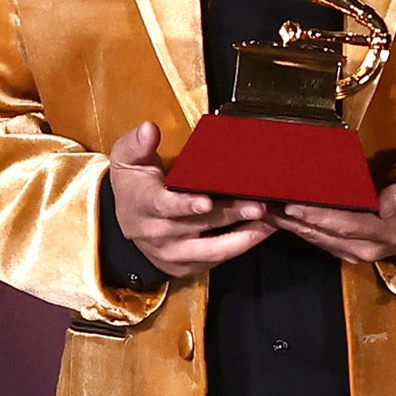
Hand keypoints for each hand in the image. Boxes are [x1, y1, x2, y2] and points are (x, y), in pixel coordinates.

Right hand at [104, 121, 277, 274]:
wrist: (128, 220)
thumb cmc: (133, 186)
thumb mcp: (126, 159)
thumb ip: (137, 144)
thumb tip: (148, 129)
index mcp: (143, 205)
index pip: (164, 207)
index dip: (185, 206)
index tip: (205, 202)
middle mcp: (158, 233)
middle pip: (198, 225)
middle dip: (230, 215)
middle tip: (257, 205)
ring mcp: (173, 252)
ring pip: (212, 249)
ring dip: (244, 237)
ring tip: (268, 221)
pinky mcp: (187, 265)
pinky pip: (217, 260)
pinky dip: (240, 246)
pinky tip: (260, 232)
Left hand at [275, 152, 395, 269]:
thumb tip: (384, 204)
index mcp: (388, 232)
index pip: (345, 224)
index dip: (317, 216)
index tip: (292, 205)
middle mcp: (371, 247)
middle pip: (324, 235)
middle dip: (293, 222)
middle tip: (266, 207)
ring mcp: (361, 250)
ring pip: (319, 240)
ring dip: (292, 227)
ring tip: (266, 212)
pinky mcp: (353, 247)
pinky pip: (322, 239)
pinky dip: (302, 228)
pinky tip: (285, 218)